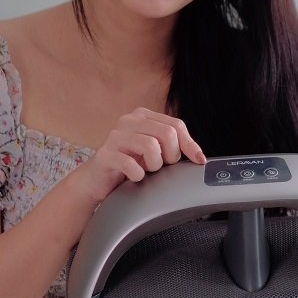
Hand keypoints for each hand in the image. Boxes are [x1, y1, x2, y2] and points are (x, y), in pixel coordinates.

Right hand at [75, 108, 206, 202]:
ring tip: (146, 170)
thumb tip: (199, 157)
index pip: (176, 125)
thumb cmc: (129, 165)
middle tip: (161, 166)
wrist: (98, 181)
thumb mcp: (155, 152)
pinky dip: (138, 175)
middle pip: (167, 134)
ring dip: (154, 165)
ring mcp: (115, 136)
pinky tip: (134, 177)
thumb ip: (173, 146)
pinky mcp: (105, 154)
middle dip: (171, 156)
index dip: (190, 145)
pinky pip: (130, 164)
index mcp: (143, 116)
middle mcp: (129, 121)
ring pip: (151, 146)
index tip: (199, 160)